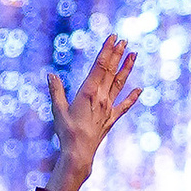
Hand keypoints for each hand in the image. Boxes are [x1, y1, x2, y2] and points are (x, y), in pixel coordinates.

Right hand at [47, 34, 140, 190]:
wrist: (79, 152)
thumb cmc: (66, 131)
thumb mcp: (58, 110)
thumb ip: (56, 91)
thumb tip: (51, 75)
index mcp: (88, 91)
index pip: (100, 66)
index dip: (107, 50)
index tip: (113, 38)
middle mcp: (101, 97)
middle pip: (111, 71)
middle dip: (117, 54)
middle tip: (124, 40)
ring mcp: (109, 107)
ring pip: (120, 83)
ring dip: (127, 68)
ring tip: (134, 54)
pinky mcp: (112, 118)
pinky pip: (124, 105)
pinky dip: (132, 97)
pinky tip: (140, 90)